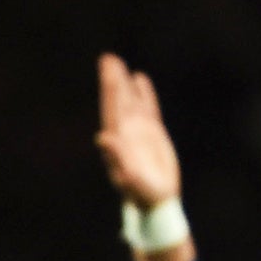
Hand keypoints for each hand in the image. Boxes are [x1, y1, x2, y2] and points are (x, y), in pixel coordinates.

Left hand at [96, 53, 180, 208]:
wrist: (157, 202)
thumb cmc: (142, 195)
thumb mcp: (130, 179)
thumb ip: (117, 158)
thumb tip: (103, 138)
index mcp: (117, 140)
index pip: (112, 108)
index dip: (109, 88)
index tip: (107, 70)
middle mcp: (125, 132)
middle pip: (117, 100)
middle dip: (112, 79)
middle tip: (107, 58)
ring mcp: (138, 131)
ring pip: (130, 101)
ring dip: (124, 83)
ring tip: (118, 63)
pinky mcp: (152, 133)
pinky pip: (147, 108)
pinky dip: (143, 94)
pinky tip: (140, 79)